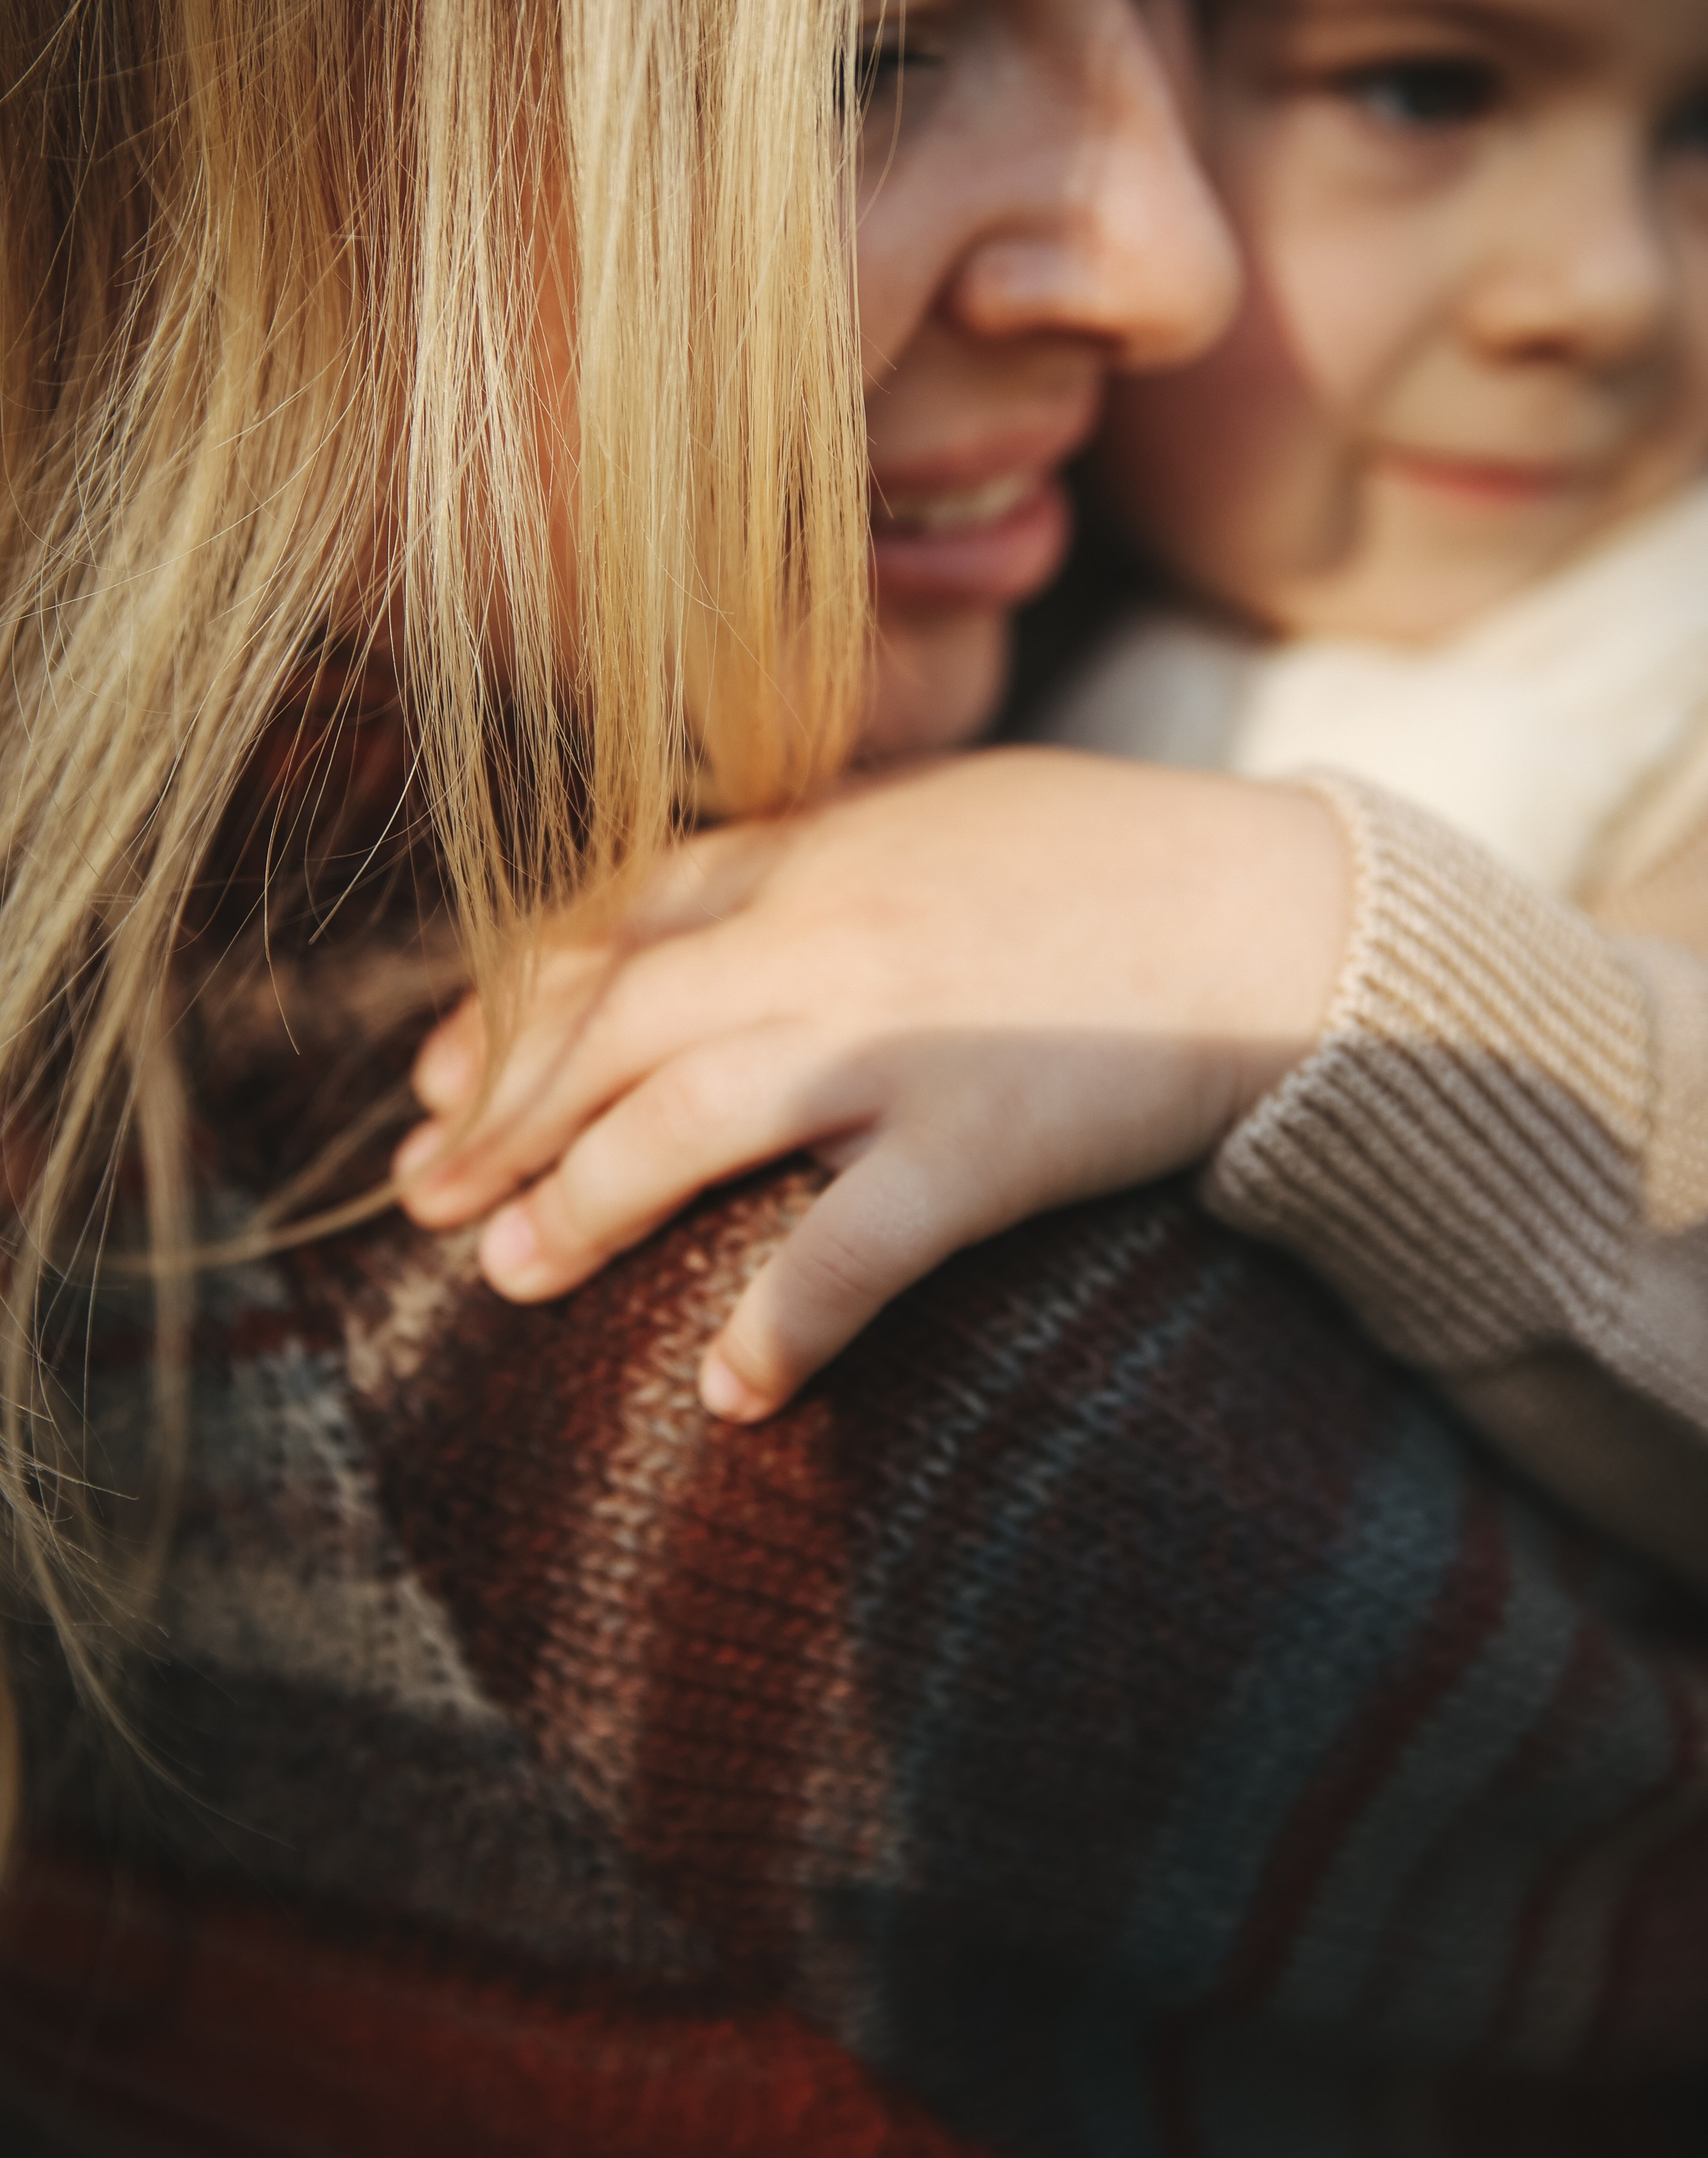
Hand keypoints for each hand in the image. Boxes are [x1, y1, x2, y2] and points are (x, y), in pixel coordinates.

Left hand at [394, 750, 1349, 1420]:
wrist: (1281, 910)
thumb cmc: (1113, 857)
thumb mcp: (945, 807)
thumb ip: (822, 839)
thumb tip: (717, 881)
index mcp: (816, 847)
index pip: (610, 919)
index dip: (506, 1001)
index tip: (438, 1071)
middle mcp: (829, 932)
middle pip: (610, 1024)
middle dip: (497, 1114)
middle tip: (422, 1194)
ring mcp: (901, 1037)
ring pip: (685, 1119)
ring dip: (583, 1203)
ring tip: (510, 1277)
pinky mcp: (984, 1143)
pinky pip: (848, 1249)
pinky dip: (778, 1324)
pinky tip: (728, 1394)